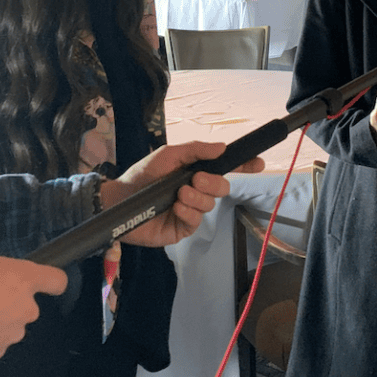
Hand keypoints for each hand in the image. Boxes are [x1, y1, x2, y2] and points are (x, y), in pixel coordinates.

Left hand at [97, 140, 264, 246]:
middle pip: (222, 188)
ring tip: (178, 194)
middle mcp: (197, 192)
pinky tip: (176, 207)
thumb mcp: (168, 155)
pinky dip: (188, 212)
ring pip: (210, 205)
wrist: (119, 199)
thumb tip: (222, 147)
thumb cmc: (143, 175)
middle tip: (195, 180)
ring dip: (196, 198)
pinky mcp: (182, 229)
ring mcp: (190, 211)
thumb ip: (195, 150)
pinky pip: (196, 221)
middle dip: (212, 183)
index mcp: (195, 173)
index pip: (225, 170)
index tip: (258, 163)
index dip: (243, 166)